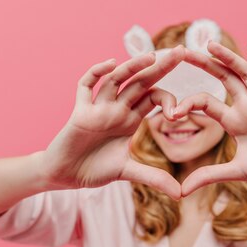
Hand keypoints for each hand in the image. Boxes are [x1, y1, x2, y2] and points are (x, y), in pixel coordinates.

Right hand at [40, 46, 183, 199]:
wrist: (64, 176)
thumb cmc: (93, 169)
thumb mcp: (128, 172)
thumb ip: (154, 178)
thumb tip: (181, 194)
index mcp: (130, 119)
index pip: (154, 98)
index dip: (169, 100)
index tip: (178, 114)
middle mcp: (117, 108)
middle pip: (141, 82)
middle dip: (161, 67)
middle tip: (182, 52)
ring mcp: (98, 107)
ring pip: (117, 79)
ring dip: (133, 66)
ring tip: (151, 56)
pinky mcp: (79, 112)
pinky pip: (86, 86)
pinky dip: (96, 73)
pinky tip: (110, 65)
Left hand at [174, 40, 246, 196]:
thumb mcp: (236, 172)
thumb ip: (209, 176)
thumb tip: (180, 191)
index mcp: (233, 121)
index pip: (206, 104)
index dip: (189, 104)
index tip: (172, 111)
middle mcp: (246, 107)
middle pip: (222, 79)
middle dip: (203, 65)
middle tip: (182, 51)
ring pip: (243, 73)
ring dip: (228, 58)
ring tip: (210, 44)